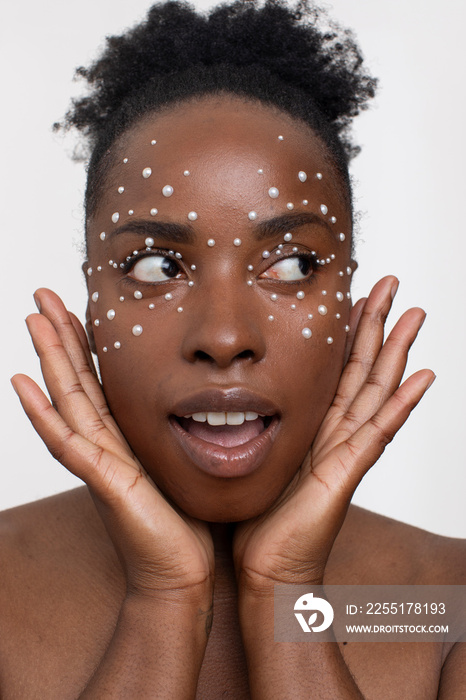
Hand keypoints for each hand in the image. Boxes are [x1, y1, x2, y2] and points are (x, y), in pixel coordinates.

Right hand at [11, 289, 213, 600]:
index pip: (100, 382)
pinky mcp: (105, 484)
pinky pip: (69, 443)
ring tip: (33, 320)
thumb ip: (178, 434)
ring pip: (66, 401)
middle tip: (43, 295)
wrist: (180, 577)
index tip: (79, 307)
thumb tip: (201, 403)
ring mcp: (99, 464)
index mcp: (124, 440)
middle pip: (75, 381)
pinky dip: (42, 414)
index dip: (86, 345)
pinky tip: (23, 384)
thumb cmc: (184, 526)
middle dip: (59, 337)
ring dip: (48, 359)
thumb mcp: (181, 465)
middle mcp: (105, 446)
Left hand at [233, 276, 434, 591]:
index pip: (333, 368)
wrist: (266, 572)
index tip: (352, 294)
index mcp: (310, 426)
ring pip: (376, 389)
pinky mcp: (347, 474)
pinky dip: (402, 404)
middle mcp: (334, 433)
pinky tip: (423, 376)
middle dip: (377, 324)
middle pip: (361, 368)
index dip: (345, 331)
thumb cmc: (256, 520)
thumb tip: (227, 395)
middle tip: (391, 283)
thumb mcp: (250, 456)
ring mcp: (346, 452)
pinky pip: (379, 432)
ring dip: (396, 350)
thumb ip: (252, 426)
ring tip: (415, 313)